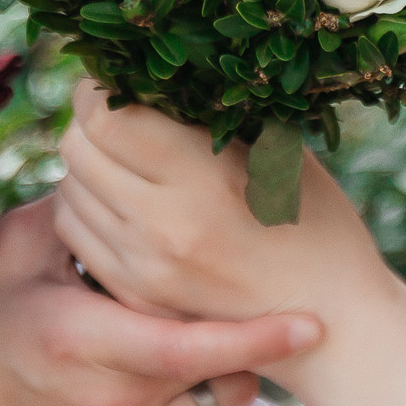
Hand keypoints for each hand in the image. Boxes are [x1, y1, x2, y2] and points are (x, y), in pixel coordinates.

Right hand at [0, 198, 320, 405]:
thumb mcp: (17, 249)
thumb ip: (79, 209)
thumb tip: (134, 160)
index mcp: (83, 342)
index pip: (191, 346)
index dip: (255, 334)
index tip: (309, 321)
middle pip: (216, 376)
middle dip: (244, 337)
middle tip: (256, 299)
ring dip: (227, 374)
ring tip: (211, 334)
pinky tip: (189, 375)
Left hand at [53, 81, 397, 328]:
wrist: (337, 329)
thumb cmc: (320, 227)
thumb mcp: (281, 156)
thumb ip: (215, 117)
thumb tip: (158, 75)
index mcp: (204, 179)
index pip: (107, 117)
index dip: (100, 89)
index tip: (115, 81)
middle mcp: (163, 226)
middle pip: (78, 149)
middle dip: (89, 122)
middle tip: (116, 115)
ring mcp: (143, 269)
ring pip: (69, 191)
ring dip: (87, 166)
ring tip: (124, 160)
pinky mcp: (134, 297)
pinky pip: (77, 235)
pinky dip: (89, 208)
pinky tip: (124, 202)